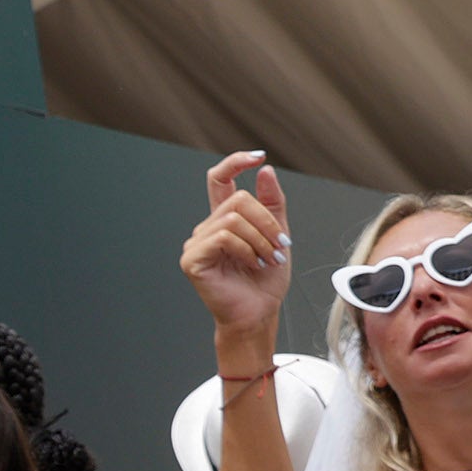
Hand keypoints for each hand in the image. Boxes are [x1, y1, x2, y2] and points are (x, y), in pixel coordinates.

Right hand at [179, 151, 291, 358]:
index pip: (220, 179)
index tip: (257, 157)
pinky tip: (251, 263)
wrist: (257, 314)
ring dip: (260, 238)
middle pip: (238, 199)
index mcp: (224, 220)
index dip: (235, 162)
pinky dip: (245, 249)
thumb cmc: (264, 281)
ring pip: (232, 218)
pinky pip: (223, 237)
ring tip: (267, 258)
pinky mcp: (192, 260)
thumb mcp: (278, 235)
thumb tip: (264, 171)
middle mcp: (206, 228)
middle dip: (266, 221)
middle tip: (279, 246)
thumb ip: (272, 203)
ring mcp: (196, 244)